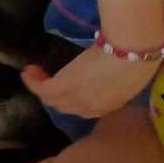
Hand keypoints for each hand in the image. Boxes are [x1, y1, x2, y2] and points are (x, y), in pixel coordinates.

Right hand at [23, 46, 162, 119]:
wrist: (131, 52)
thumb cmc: (136, 58)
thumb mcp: (127, 75)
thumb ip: (114, 78)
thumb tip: (107, 70)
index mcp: (109, 106)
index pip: (85, 110)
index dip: (72, 99)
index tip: (66, 83)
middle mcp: (91, 108)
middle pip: (65, 107)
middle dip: (53, 94)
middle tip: (46, 76)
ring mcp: (77, 98)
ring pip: (51, 99)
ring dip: (39, 86)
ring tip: (34, 72)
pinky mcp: (64, 85)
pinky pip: (42, 88)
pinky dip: (32, 81)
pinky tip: (27, 70)